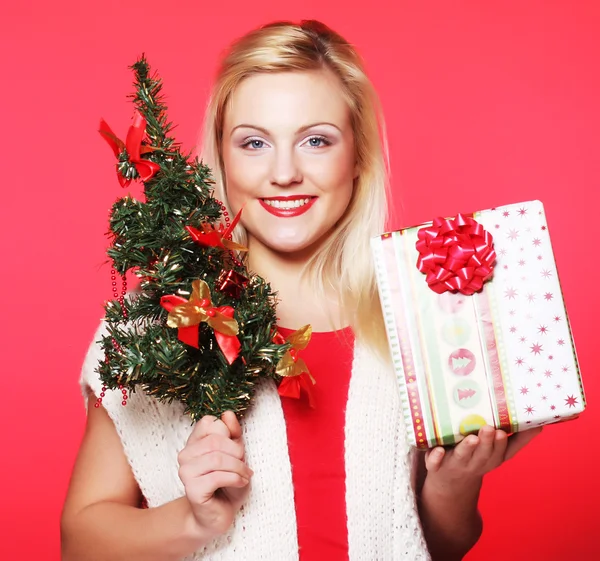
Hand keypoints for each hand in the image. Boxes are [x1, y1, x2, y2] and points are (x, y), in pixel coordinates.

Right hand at [177, 411, 252, 537]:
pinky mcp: (192, 489)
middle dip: (236, 452)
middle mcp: (185, 455)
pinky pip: (217, 476)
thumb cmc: (228, 482)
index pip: (209, 422)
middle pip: (215, 441)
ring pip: (217, 458)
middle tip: (244, 465)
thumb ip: (233, 433)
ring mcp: (185, 472)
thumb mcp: (235, 453)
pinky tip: (240, 483)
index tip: (236, 449)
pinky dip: (235, 478)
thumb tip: (227, 414)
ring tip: (244, 475)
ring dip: (238, 467)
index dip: (228, 434)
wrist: (219, 513)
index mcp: (194, 442)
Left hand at [424, 425, 542, 490]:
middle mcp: (475, 462)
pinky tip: (439, 450)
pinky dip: (436, 458)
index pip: (500, 453)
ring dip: (467, 449)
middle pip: (482, 454)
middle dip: (487, 443)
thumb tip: (542, 422)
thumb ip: (518, 439)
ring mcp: (455, 464)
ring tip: (471, 439)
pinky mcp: (436, 465)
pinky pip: (435, 463)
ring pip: (462, 456)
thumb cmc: (477, 458)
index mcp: (491, 458)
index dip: (501, 444)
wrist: (450, 483)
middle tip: (490, 429)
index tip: (503, 432)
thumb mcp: (499, 453)